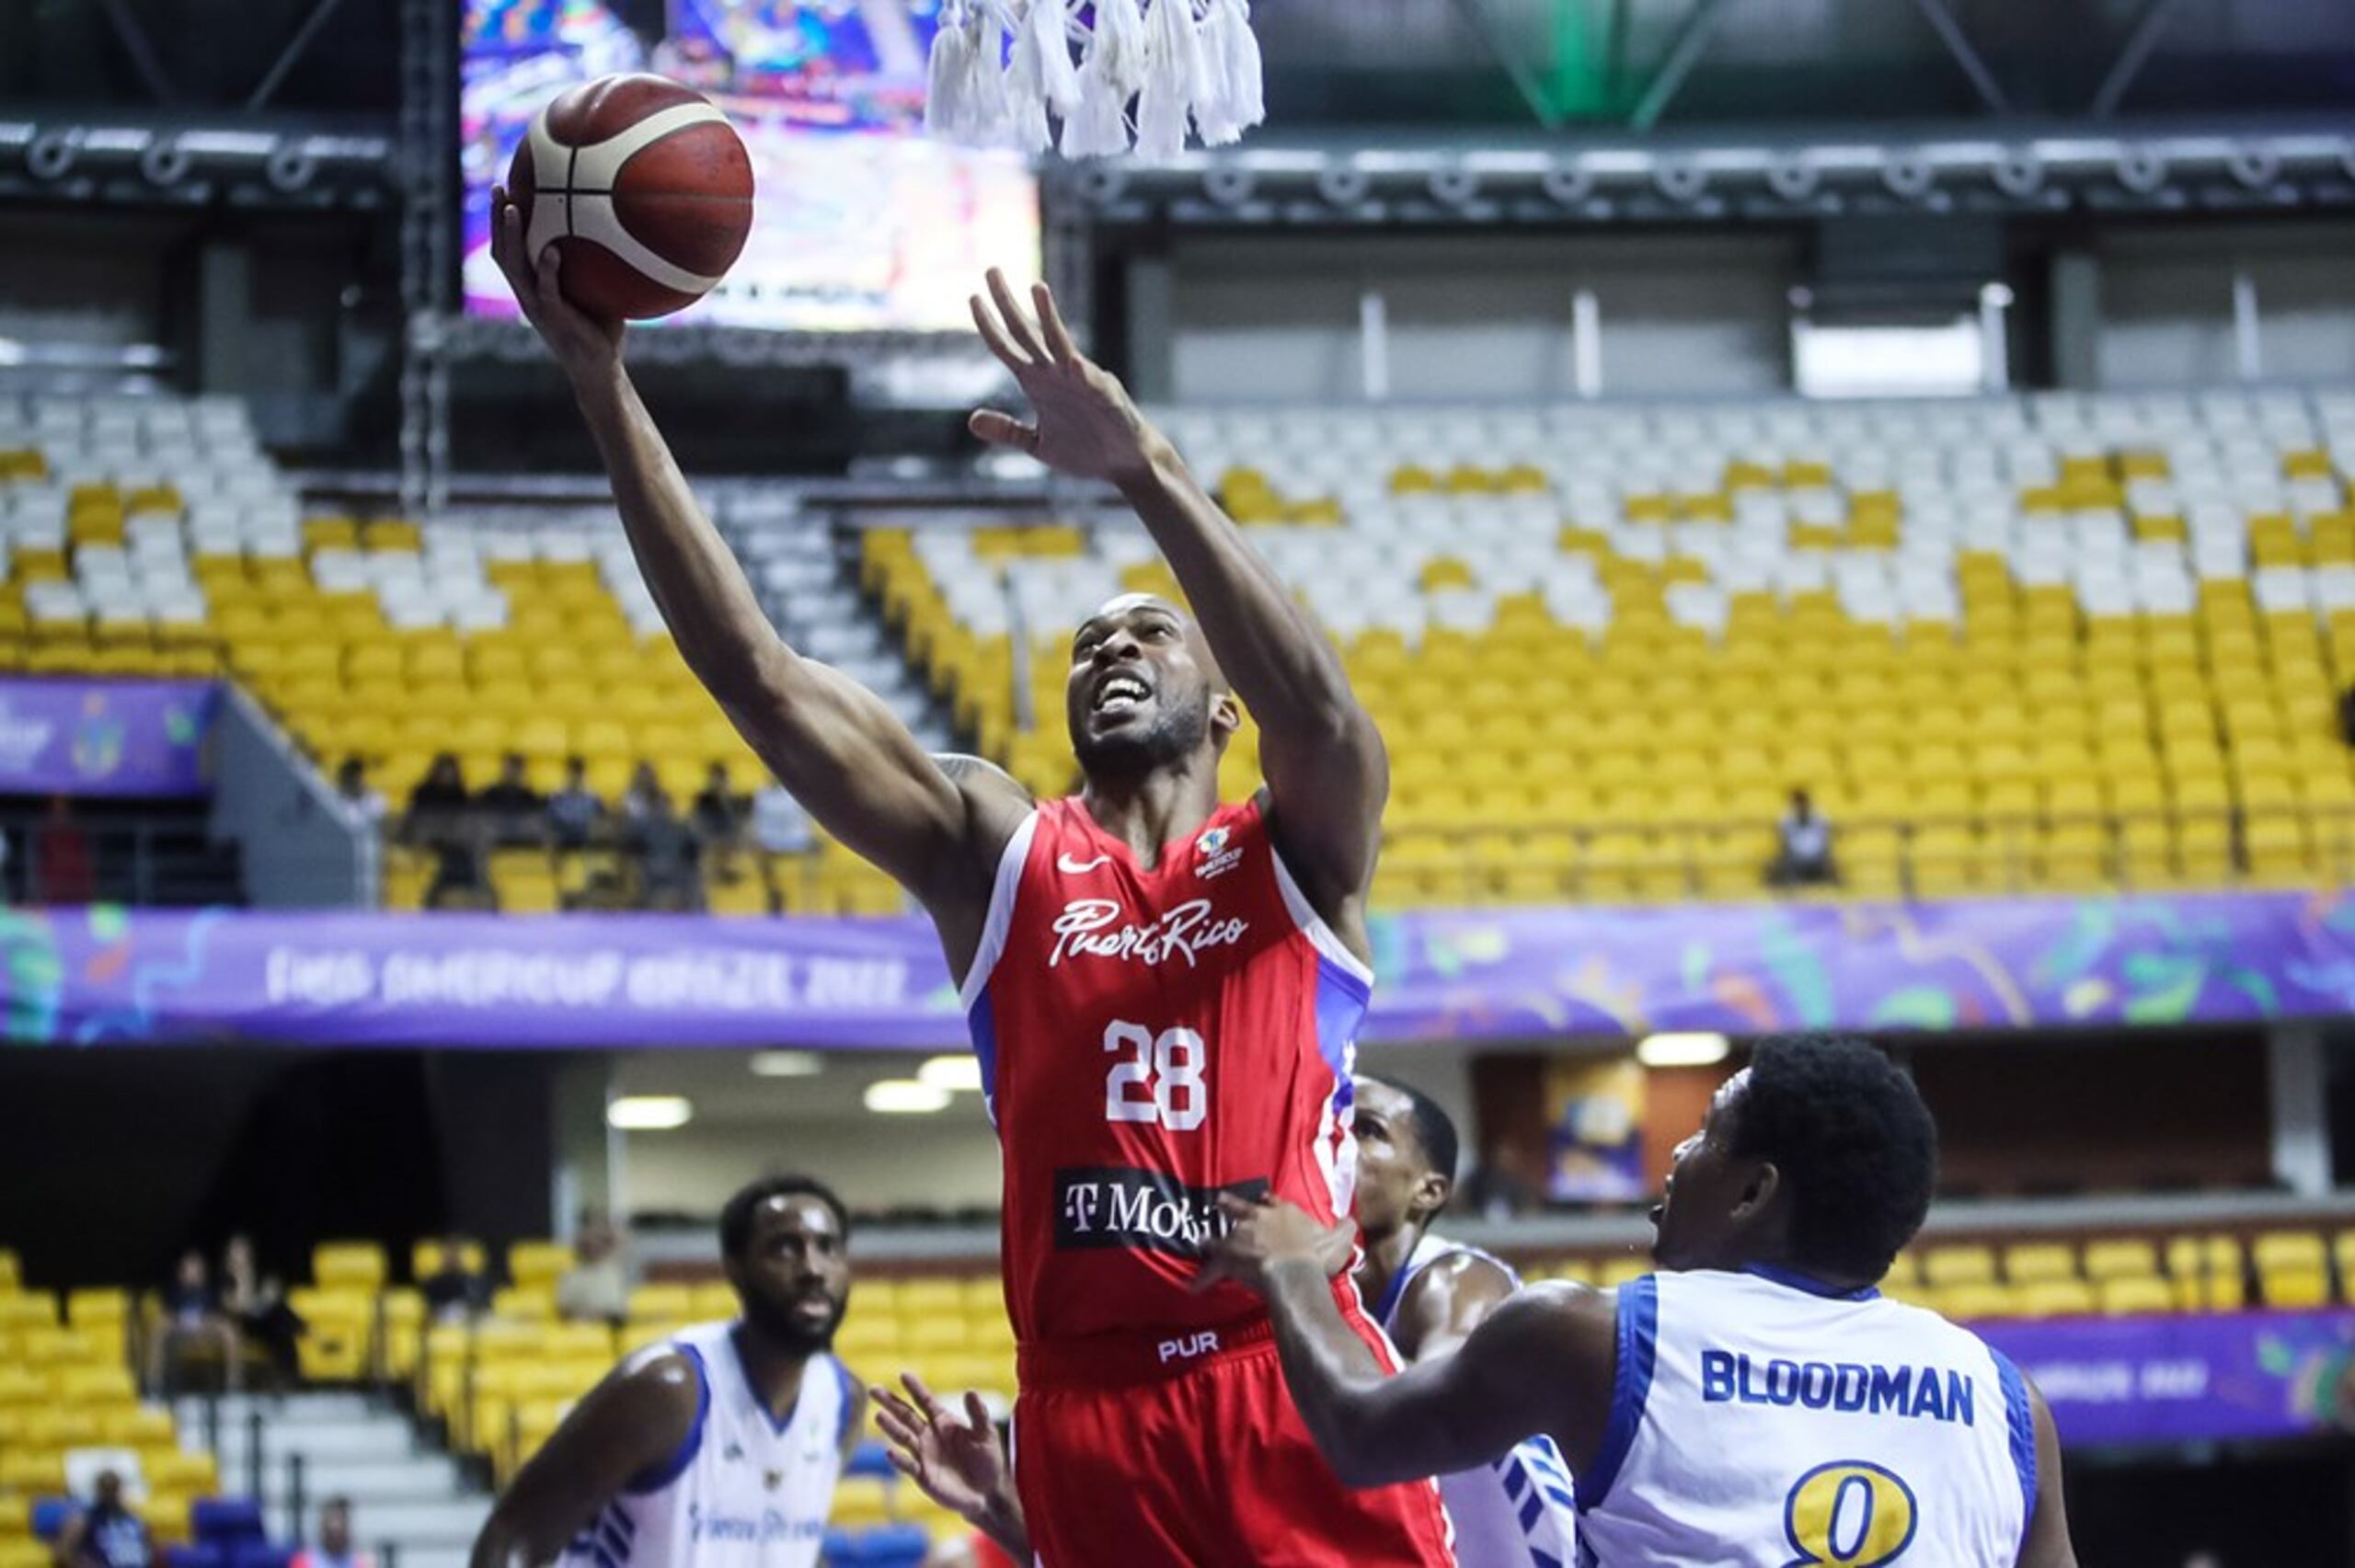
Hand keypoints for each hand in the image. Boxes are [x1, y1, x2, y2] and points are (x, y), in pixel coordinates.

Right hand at [489, 184, 625, 381]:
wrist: (599, 370)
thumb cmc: (601, 329)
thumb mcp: (594, 291)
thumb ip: (595, 265)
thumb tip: (618, 230)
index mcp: (532, 287)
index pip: (508, 248)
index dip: (502, 221)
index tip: (504, 189)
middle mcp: (528, 294)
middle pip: (503, 250)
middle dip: (498, 218)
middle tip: (500, 187)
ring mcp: (537, 306)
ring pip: (515, 266)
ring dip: (513, 236)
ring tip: (515, 208)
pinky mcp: (554, 318)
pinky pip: (546, 290)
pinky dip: (547, 269)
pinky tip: (551, 249)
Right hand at [870, 1372, 1009, 1524]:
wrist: (988, 1492)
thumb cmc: (987, 1459)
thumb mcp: (986, 1434)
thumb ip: (978, 1413)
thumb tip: (970, 1391)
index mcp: (942, 1421)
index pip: (925, 1400)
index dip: (915, 1388)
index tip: (904, 1375)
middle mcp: (928, 1435)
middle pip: (906, 1415)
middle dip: (890, 1402)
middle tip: (873, 1390)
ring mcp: (923, 1454)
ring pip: (903, 1437)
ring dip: (891, 1427)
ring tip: (879, 1415)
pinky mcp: (923, 1476)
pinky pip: (908, 1466)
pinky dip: (899, 1459)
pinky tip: (890, 1451)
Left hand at [967, 269, 1170, 486]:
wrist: (1124, 464)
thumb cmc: (1085, 450)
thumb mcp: (1038, 444)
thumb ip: (1008, 430)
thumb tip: (971, 420)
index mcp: (1038, 383)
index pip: (1007, 348)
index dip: (988, 325)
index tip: (972, 298)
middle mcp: (1057, 374)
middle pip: (1027, 332)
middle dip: (1008, 302)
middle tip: (990, 270)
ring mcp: (1082, 382)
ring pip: (1062, 344)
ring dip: (1049, 317)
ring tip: (1038, 289)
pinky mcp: (1107, 399)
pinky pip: (1095, 384)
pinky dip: (1085, 375)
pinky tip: (1074, 363)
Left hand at [1193, 1194, 1357, 1297]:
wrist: (1293, 1270)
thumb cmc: (1317, 1255)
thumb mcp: (1340, 1239)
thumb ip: (1345, 1228)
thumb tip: (1350, 1219)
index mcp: (1283, 1214)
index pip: (1272, 1202)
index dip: (1267, 1202)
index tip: (1262, 1198)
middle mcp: (1258, 1220)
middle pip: (1238, 1208)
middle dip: (1228, 1205)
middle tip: (1219, 1201)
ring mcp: (1239, 1237)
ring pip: (1219, 1236)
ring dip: (1211, 1240)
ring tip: (1202, 1242)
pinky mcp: (1227, 1258)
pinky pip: (1211, 1269)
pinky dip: (1201, 1278)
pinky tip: (1192, 1286)